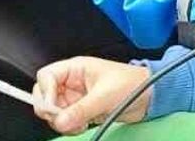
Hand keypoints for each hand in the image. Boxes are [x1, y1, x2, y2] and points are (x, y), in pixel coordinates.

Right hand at [31, 56, 151, 134]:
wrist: (150, 97)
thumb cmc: (132, 84)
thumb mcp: (105, 96)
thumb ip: (81, 109)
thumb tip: (60, 121)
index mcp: (76, 68)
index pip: (46, 76)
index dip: (46, 92)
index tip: (54, 108)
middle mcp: (72, 82)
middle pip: (45, 94)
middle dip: (51, 109)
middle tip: (64, 119)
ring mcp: (76, 97)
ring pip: (53, 110)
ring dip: (61, 121)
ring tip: (80, 123)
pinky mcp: (81, 110)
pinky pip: (65, 120)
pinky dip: (69, 126)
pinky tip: (83, 126)